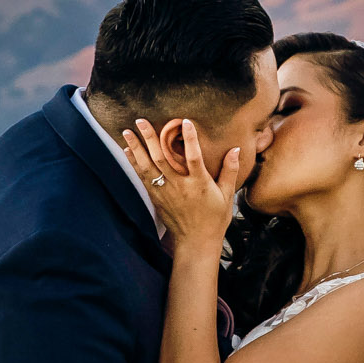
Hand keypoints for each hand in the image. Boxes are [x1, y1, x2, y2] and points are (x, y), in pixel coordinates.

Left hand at [122, 118, 241, 250]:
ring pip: (148, 167)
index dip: (190, 139)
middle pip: (161, 159)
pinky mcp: (157, 198)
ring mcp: (166, 193)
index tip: (185, 121)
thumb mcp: (226, 195)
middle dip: (150, 139)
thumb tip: (235, 150)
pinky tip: (128, 150)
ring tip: (127, 131)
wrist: (196, 242)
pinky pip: (143, 177)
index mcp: (199, 184)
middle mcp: (180, 187)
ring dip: (136, 148)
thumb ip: (229, 171)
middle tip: (140, 120)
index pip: (194, 158)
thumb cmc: (214, 219)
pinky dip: (134, 163)